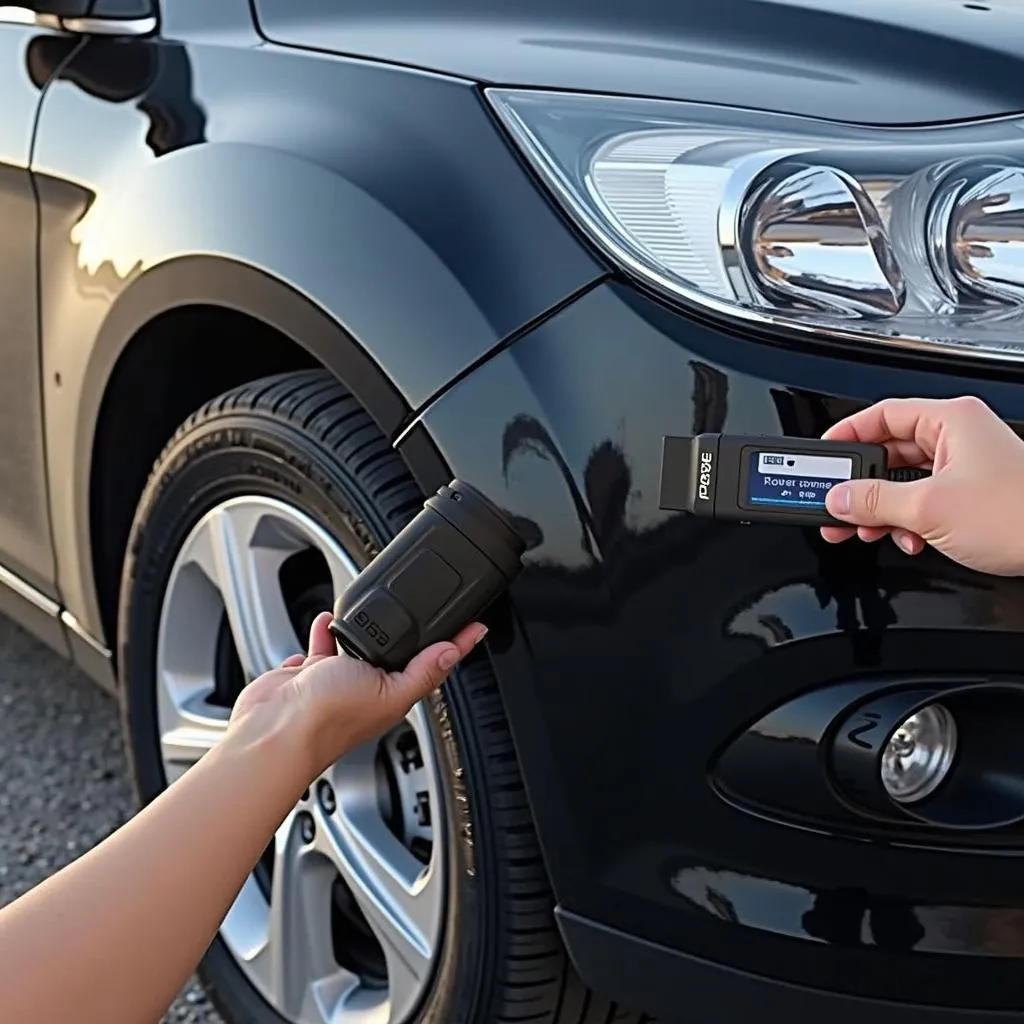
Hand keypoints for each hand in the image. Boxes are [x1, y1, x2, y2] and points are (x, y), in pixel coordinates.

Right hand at [228, 611, 486, 776]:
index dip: (456, 645)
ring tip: (372, 608)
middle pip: (395, 654)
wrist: (275, 729)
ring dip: (363, 628)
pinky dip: (324, 632)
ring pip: (358, 647)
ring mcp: (337, 680)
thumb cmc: (327, 720)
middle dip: (406, 634)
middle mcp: (367, 688)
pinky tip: (326, 621)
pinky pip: (322, 646)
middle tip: (422, 608)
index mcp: (393, 695)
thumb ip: (421, 671)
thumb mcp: (388, 689)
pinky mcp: (309, 674)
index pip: (434, 665)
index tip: (477, 627)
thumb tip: (452, 652)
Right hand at [819, 395, 1023, 575]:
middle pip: (890, 450)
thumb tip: (839, 497)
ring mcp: (968, 465)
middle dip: (861, 484)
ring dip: (882, 508)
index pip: (882, 414)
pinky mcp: (973, 494)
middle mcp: (959, 436)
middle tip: (835, 502)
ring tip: (864, 528)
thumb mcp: (928, 508)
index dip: (847, 433)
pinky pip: (924, 500)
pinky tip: (905, 538)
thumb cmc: (1020, 515)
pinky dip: (907, 520)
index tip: (824, 456)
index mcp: (951, 420)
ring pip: (905, 479)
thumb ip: (873, 500)